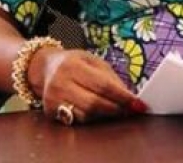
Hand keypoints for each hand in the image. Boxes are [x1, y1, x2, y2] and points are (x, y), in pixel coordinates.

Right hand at [29, 48, 146, 123]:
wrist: (44, 67)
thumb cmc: (73, 63)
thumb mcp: (92, 61)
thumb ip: (111, 78)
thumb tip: (129, 97)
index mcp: (73, 65)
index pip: (103, 85)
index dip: (123, 97)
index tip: (138, 104)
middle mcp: (60, 82)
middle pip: (94, 103)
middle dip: (116, 109)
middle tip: (130, 110)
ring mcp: (53, 98)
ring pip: (86, 115)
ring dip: (105, 115)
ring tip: (117, 110)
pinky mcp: (50, 111)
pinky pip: (77, 120)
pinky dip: (92, 118)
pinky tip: (99, 113)